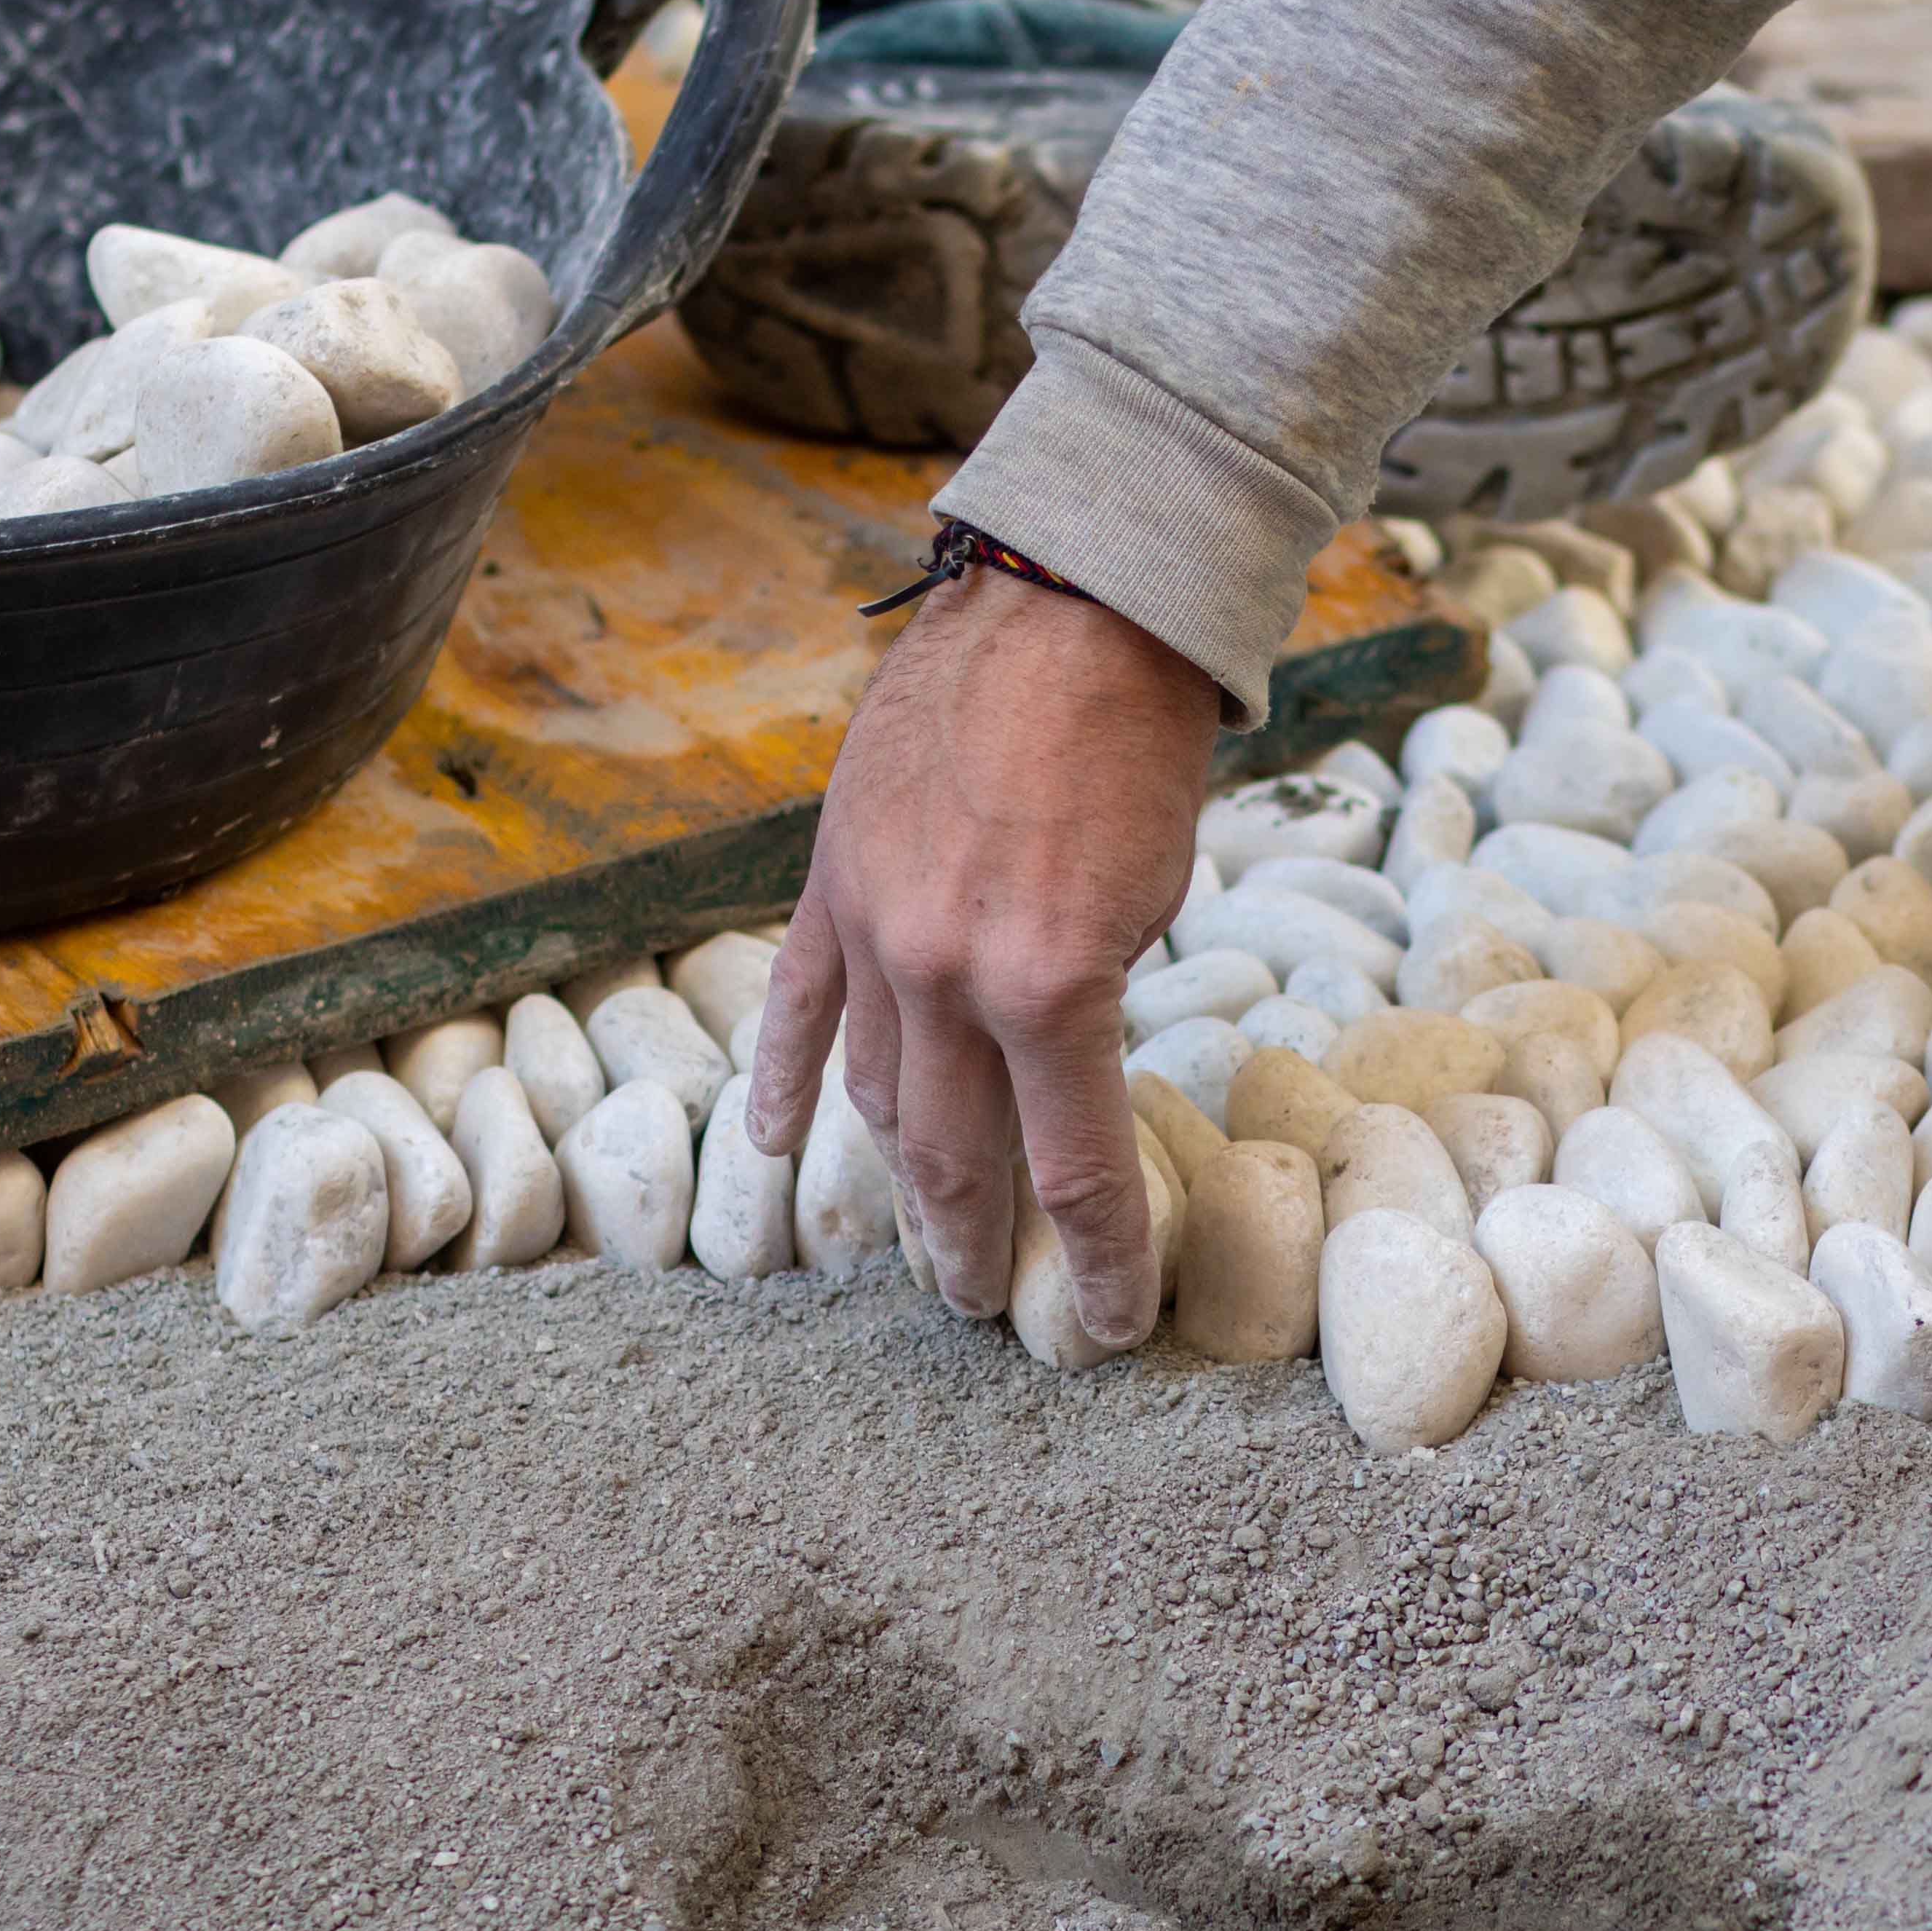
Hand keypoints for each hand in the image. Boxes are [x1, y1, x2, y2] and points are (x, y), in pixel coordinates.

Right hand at [745, 562, 1218, 1343]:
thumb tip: (1062, 1074)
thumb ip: (1092, 995)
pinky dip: (786, 1083)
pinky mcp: (831, 883)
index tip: (1115, 1323)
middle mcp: (946, 975)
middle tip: (995, 1306)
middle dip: (979, 1246)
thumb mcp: (1150, 896)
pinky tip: (781, 1148)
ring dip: (897, 1178)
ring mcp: (873, 932)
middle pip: (953, 1156)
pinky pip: (796, 1007)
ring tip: (924, 1240)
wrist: (1065, 607)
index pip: (1073, 1171)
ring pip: (870, 1094)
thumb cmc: (1138, 745)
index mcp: (1049, 989)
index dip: (1099, 1260)